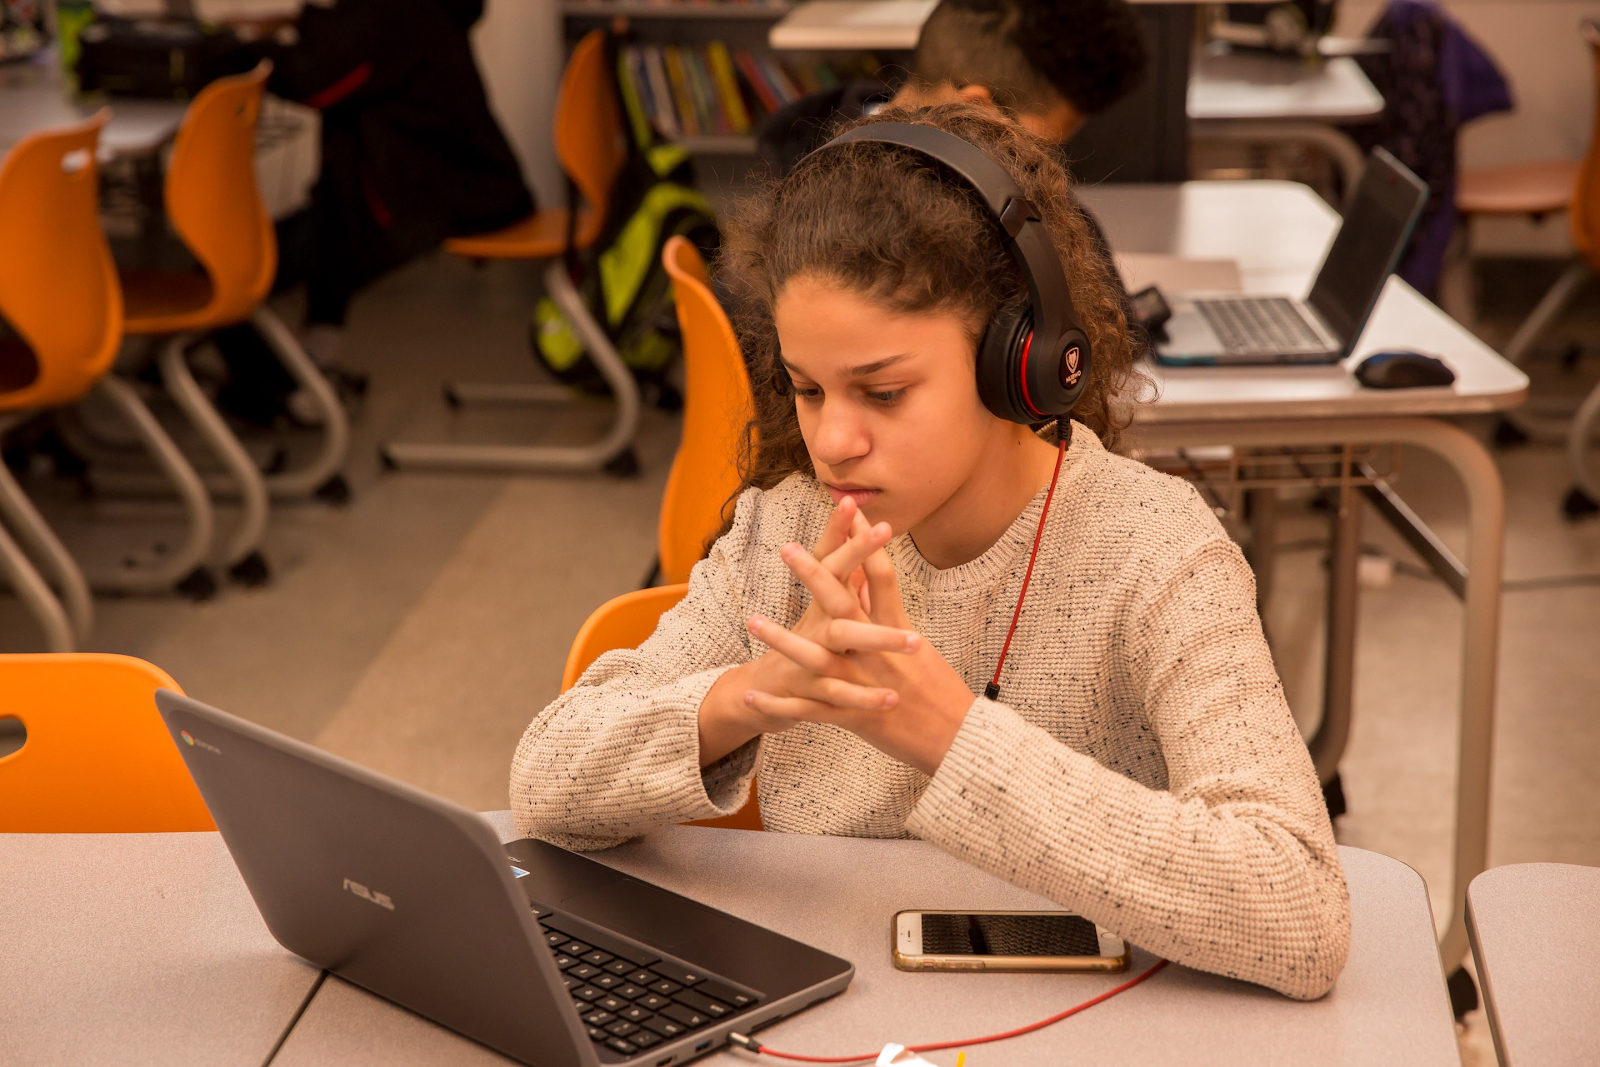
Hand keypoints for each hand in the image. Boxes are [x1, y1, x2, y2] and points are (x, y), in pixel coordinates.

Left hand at [722, 501, 976, 775]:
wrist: (960, 742)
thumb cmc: (942, 693)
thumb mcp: (919, 647)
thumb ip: (891, 615)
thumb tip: (873, 579)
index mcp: (900, 632)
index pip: (882, 575)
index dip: (865, 541)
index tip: (848, 509)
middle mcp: (880, 652)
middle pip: (844, 605)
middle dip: (815, 575)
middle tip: (788, 548)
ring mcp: (866, 684)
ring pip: (818, 657)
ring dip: (783, 640)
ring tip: (752, 621)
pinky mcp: (855, 716)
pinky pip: (809, 710)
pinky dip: (779, 705)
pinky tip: (750, 697)